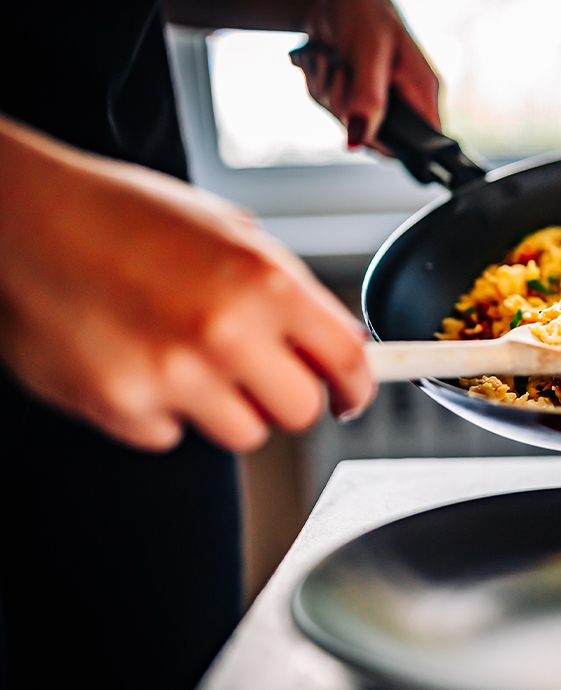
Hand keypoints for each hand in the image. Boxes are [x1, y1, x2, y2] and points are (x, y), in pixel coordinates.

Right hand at [0, 116, 375, 451]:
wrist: (15, 218)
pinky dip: (160, 410)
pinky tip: (135, 360)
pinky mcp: (122, 407)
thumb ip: (288, 291)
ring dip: (224, 405)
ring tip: (182, 353)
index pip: (346, 359)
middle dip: (285, 395)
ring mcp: (173, 375)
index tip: (352, 396)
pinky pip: (171, 435)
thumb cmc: (118, 214)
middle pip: (300, 412)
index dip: (358, 385)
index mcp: (263, 280)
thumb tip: (339, 342)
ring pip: (243, 433)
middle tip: (256, 369)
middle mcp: (225, 331)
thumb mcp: (227, 231)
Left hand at [295, 0, 440, 147]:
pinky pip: (332, 108)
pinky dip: (319, 85)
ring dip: (326, 93)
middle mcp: (403, 98)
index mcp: (421, 91)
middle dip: (345, 110)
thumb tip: (359, 140)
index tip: (361, 127)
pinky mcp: (355, 92)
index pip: (420, 142)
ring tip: (328, 61)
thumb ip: (368, 99)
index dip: (389, 145)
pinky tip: (322, 62)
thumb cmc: (364, 9)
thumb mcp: (369, 55)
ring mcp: (377, 96)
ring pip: (347, 123)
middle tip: (339, 75)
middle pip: (375, 137)